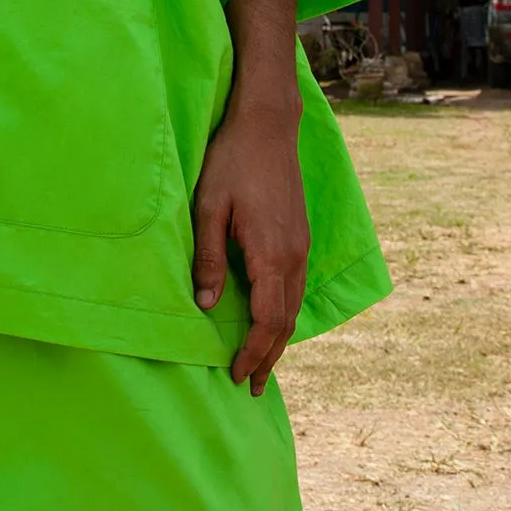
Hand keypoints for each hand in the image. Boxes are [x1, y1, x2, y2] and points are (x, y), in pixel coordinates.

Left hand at [192, 101, 307, 394]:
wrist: (267, 125)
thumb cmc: (232, 161)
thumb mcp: (209, 207)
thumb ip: (209, 258)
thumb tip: (208, 306)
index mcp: (272, 254)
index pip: (268, 321)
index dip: (253, 353)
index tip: (236, 375)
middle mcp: (294, 256)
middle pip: (286, 321)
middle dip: (269, 356)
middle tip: (251, 386)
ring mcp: (301, 245)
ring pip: (295, 305)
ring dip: (279, 338)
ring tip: (261, 363)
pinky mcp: (300, 234)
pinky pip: (296, 286)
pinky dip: (284, 312)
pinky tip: (272, 318)